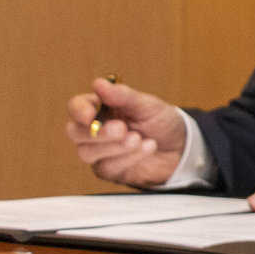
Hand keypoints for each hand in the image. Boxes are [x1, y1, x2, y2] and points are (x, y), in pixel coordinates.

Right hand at [65, 77, 187, 186]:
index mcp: (100, 108)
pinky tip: (147, 148)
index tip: (90, 115)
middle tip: (122, 129)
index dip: (79, 111)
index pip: (76, 107)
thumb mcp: (147, 105)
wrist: (179, 147)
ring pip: (87, 153)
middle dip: (97, 133)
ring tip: (139, 139)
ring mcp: (100, 151)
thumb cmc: (160, 121)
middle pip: (75, 132)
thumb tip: (99, 84)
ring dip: (115, 147)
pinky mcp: (109, 170)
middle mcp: (95, 129)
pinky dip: (129, 158)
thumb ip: (123, 96)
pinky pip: (107, 168)